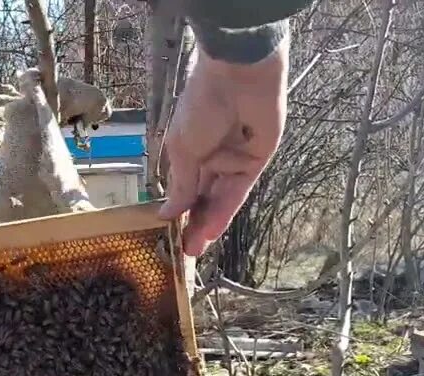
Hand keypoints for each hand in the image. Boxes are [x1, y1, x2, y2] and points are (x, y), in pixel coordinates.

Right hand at [158, 41, 287, 255]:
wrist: (238, 76)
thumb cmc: (201, 106)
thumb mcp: (183, 149)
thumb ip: (181, 185)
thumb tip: (167, 212)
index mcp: (189, 149)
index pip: (185, 187)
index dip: (179, 211)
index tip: (170, 235)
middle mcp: (212, 156)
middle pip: (204, 196)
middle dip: (194, 223)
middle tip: (185, 250)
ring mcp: (235, 159)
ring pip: (220, 198)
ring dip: (209, 223)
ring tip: (195, 248)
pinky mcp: (257, 160)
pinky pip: (239, 191)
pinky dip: (225, 210)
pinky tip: (212, 230)